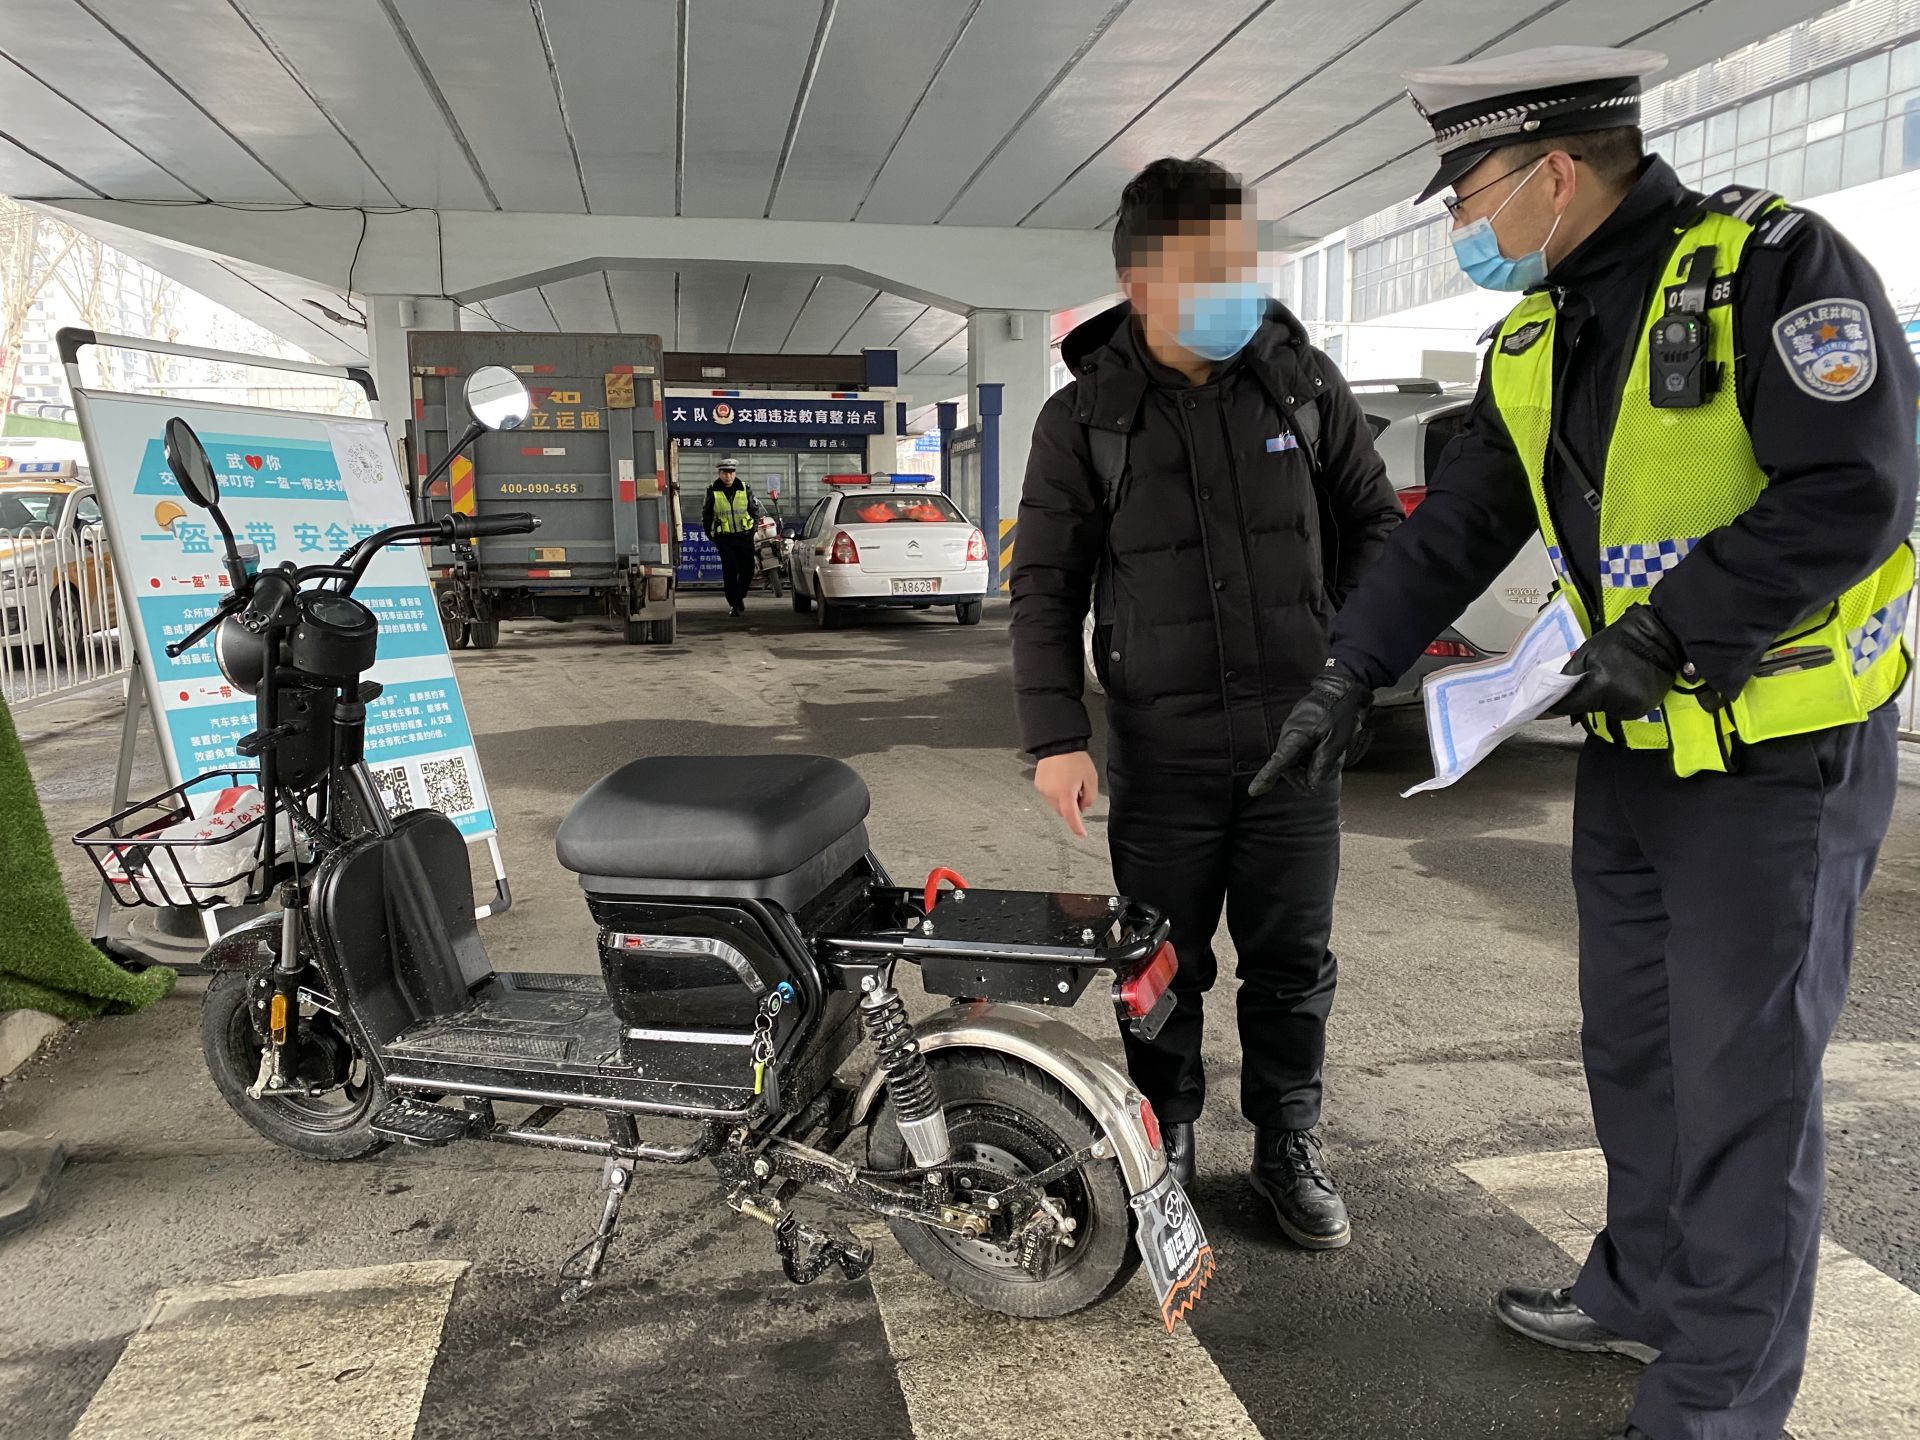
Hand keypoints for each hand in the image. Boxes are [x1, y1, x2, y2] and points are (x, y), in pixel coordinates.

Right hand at [1034, 751, 1099, 837]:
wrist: (1057, 743)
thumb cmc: (1075, 758)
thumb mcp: (1091, 778)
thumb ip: (1089, 798)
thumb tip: (1082, 807)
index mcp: (1065, 793)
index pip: (1071, 817)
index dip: (1077, 828)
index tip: (1081, 834)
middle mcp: (1051, 794)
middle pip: (1063, 811)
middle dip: (1072, 807)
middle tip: (1080, 792)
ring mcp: (1043, 790)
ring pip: (1056, 804)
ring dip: (1063, 800)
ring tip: (1069, 781)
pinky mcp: (1038, 784)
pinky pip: (1049, 795)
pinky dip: (1056, 793)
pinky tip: (1061, 779)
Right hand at [1250, 664, 1370, 795]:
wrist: (1343, 688)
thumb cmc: (1340, 713)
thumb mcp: (1336, 741)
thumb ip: (1322, 763)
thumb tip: (1312, 783)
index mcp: (1296, 737)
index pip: (1279, 762)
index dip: (1266, 777)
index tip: (1254, 791)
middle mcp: (1290, 734)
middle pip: (1288, 766)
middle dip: (1302, 777)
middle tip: (1322, 781)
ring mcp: (1294, 731)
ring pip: (1296, 759)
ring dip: (1309, 766)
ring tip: (1331, 762)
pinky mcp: (1300, 729)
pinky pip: (1301, 749)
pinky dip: (1312, 756)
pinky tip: (1327, 753)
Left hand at [1549, 604, 1685, 720]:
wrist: (1660, 636)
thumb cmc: (1622, 640)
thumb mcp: (1587, 652)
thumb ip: (1570, 676)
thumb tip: (1554, 697)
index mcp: (1600, 684)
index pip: (1570, 705)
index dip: (1557, 705)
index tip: (1544, 708)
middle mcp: (1618, 700)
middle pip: (1588, 709)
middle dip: (1584, 697)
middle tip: (1594, 678)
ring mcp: (1634, 706)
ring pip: (1605, 711)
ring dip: (1603, 700)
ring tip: (1614, 678)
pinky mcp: (1646, 708)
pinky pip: (1622, 709)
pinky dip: (1619, 701)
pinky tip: (1626, 683)